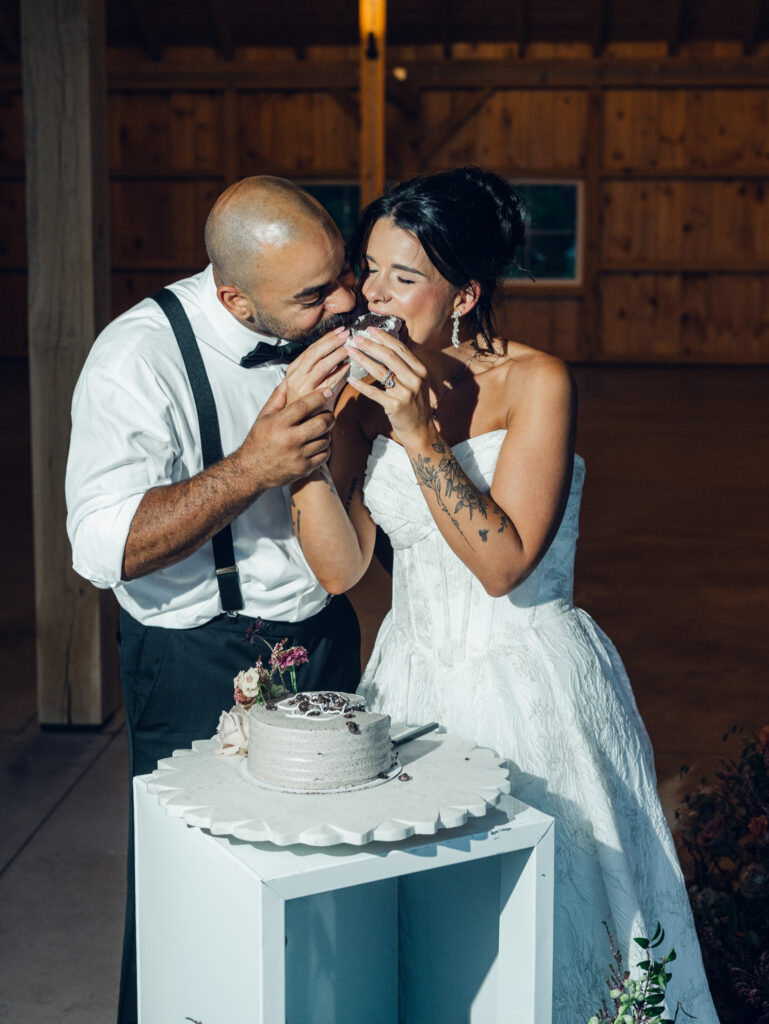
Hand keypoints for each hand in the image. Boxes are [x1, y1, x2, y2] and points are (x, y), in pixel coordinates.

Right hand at [237, 381, 336, 488]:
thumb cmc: (258, 441)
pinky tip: (318, 444)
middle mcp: (289, 439)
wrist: (251, 470)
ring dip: (327, 432)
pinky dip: (325, 448)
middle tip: (328, 414)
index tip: (328, 392)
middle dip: (329, 416)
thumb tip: (288, 380)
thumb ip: (278, 397)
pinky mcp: (303, 468)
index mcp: (279, 423)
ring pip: (325, 439)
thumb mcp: (264, 416)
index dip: (319, 397)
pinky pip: (324, 455)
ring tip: (321, 430)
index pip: (304, 406)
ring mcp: (298, 455)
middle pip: (321, 423)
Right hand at [284, 326, 350, 407]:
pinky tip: (348, 366)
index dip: (325, 338)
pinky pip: (328, 382)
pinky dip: (339, 373)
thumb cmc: (306, 406)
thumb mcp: (307, 384)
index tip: (338, 331)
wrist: (298, 427)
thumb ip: (320, 371)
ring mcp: (302, 388)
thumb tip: (339, 357)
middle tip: (346, 334)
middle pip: (315, 353)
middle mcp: (295, 377)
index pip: (310, 349)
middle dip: (331, 342)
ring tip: (349, 348)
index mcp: (293, 371)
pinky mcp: (311, 399)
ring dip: (337, 355)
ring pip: (322, 365)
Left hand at [344, 328, 431, 444]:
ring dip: (363, 360)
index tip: (370, 329)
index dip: (384, 337)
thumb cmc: (414, 404)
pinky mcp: (395, 406)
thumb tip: (386, 347)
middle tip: (356, 338)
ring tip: (350, 352)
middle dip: (371, 345)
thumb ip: (405, 366)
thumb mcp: (416, 382)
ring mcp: (406, 393)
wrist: (420, 430)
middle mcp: (415, 379)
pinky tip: (350, 379)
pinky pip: (374, 392)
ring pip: (380, 371)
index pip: (400, 348)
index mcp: (420, 370)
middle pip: (389, 356)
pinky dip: (361, 385)